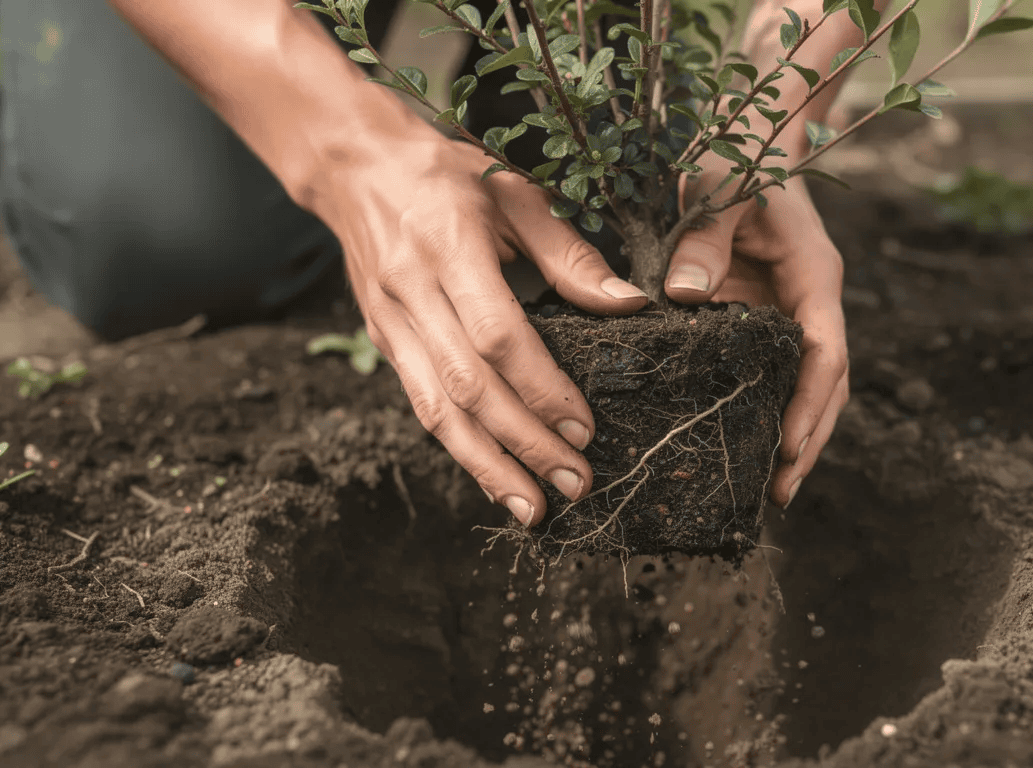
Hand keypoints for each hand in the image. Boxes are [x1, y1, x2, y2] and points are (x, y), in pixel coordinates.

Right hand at [321, 136, 649, 526]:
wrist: (355, 166)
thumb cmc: (448, 174)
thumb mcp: (517, 195)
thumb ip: (572, 257)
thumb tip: (629, 306)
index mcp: (450, 247)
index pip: (497, 334)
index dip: (541, 388)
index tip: (584, 428)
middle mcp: (413, 293)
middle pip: (469, 386)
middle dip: (524, 444)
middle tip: (574, 483)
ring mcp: (392, 324)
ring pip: (438, 409)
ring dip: (487, 466)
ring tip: (532, 508)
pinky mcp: (384, 343)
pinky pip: (421, 405)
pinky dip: (459, 447)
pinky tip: (493, 478)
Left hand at [670, 162, 848, 507]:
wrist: (747, 137)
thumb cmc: (738, 153)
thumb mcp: (721, 185)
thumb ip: (705, 237)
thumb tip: (686, 297)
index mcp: (814, 276)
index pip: (827, 354)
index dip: (812, 406)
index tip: (792, 450)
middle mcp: (809, 301)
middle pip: (826, 383)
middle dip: (810, 439)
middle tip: (781, 494)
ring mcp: (787, 311)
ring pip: (803, 383)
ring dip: (793, 433)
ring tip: (769, 488)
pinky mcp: (761, 314)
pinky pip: (769, 369)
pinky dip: (764, 407)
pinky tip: (741, 440)